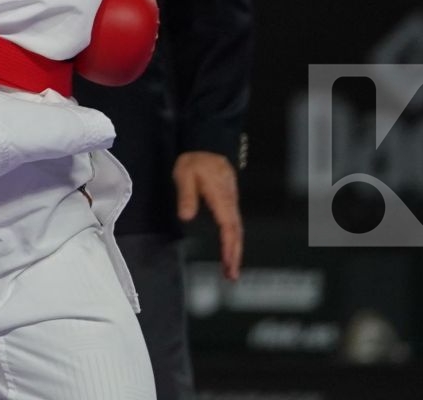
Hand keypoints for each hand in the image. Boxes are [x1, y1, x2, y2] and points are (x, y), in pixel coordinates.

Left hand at [174, 150, 241, 280]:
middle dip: (235, 255)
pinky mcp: (228, 202)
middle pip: (236, 233)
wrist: (207, 146)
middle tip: (231, 276)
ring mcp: (231, 203)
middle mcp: (230, 203)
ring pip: (237, 230)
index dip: (229, 248)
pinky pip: (233, 225)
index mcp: (221, 199)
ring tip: (231, 269)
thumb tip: (186, 216)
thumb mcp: (185, 175)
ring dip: (235, 250)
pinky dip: (233, 240)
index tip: (229, 264)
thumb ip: (186, 196)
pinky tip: (230, 248)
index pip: (228, 228)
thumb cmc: (195, 161)